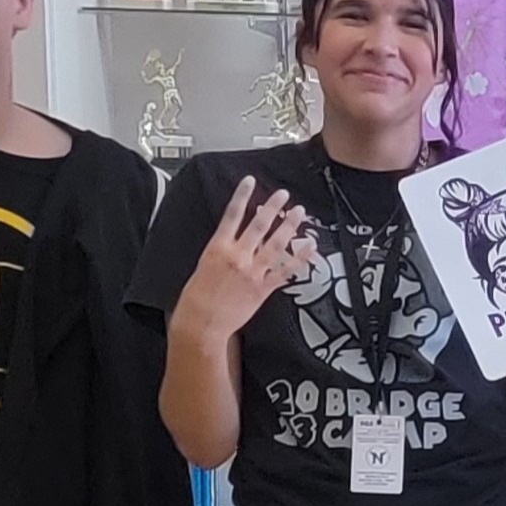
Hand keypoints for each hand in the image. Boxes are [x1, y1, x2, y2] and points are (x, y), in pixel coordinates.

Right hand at [171, 178, 312, 350]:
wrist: (200, 323)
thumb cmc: (195, 299)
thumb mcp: (203, 267)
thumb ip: (221, 252)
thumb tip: (235, 242)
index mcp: (217, 248)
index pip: (231, 215)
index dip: (242, 196)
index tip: (250, 181)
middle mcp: (237, 256)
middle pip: (258, 225)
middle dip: (272, 207)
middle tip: (284, 194)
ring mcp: (252, 271)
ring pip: (275, 243)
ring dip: (289, 226)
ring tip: (299, 212)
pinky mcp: (263, 288)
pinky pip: (285, 270)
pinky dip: (299, 258)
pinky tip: (310, 247)